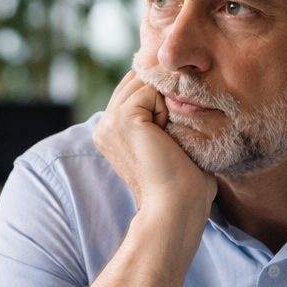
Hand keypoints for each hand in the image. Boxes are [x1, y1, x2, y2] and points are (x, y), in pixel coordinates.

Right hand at [93, 71, 215, 219]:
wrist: (176, 206)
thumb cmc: (182, 183)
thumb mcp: (166, 140)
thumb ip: (160, 114)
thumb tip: (174, 86)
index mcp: (110, 133)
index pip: (134, 89)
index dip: (159, 99)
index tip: (168, 135)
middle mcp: (104, 126)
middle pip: (137, 80)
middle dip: (160, 97)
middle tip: (167, 138)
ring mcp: (109, 122)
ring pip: (143, 81)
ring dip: (163, 103)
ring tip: (165, 138)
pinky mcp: (122, 118)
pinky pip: (150, 89)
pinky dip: (165, 108)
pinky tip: (164, 137)